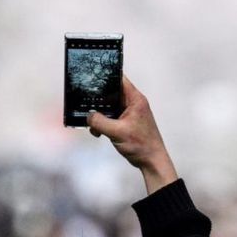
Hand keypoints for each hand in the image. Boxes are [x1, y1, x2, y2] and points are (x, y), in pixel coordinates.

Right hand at [86, 76, 177, 192]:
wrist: (151, 162)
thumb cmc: (141, 145)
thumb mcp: (117, 132)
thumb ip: (100, 121)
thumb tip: (88, 115)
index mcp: (135, 99)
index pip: (119, 79)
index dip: (106, 75)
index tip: (91, 75)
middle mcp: (132, 103)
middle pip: (111, 93)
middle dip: (98, 98)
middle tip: (84, 102)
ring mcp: (129, 113)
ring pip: (108, 107)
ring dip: (99, 115)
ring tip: (92, 123)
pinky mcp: (125, 123)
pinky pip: (110, 118)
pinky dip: (102, 124)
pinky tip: (97, 132)